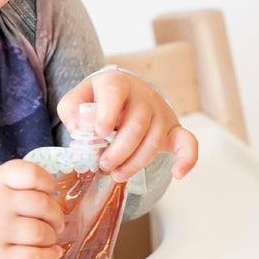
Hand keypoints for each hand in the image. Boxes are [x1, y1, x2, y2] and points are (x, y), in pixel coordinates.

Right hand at [0, 160, 64, 258]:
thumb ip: (20, 183)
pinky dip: (49, 256)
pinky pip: (34, 258)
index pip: (32, 174)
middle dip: (55, 215)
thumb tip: (57, 199)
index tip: (49, 190)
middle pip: (43, 205)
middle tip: (54, 221)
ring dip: (52, 237)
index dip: (48, 182)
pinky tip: (52, 252)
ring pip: (41, 233)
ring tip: (47, 237)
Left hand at [57, 69, 197, 182]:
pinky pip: (187, 142)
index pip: (114, 94)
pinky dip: (187, 158)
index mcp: (116, 84)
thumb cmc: (99, 99)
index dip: (108, 113)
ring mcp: (160, 112)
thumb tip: (77, 129)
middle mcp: (142, 96)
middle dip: (119, 151)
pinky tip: (178, 173)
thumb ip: (71, 110)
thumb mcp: (78, 97)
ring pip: (153, 141)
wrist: (125, 92)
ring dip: (136, 163)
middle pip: (136, 126)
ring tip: (117, 175)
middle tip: (104, 166)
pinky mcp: (172, 128)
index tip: (100, 132)